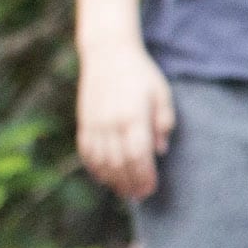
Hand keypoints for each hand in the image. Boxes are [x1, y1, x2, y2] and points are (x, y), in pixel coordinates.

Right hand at [75, 38, 173, 200]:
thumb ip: (163, 122)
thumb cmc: (140, 73)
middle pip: (119, 164)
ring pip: (100, 161)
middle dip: (129, 183)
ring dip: (112, 179)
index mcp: (133, 116)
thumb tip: (160, 151)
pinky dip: (94, 167)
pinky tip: (103, 176)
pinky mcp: (83, 121)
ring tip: (123, 190)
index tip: (151, 189)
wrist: (107, 52)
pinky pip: (86, 151)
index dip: (144, 177)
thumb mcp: (162, 94)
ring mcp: (94, 122)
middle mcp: (111, 122)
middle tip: (139, 195)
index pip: (138, 156)